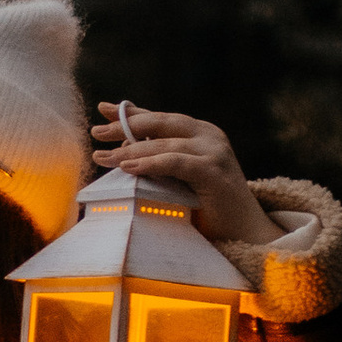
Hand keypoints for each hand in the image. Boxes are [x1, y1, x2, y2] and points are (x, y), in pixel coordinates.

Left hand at [89, 102, 283, 249]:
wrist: (244, 232)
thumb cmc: (207, 207)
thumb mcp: (178, 177)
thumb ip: (159, 159)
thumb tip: (123, 147)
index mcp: (200, 133)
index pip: (160, 118)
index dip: (131, 113)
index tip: (103, 109)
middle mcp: (209, 136)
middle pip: (160, 124)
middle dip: (125, 127)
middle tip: (96, 132)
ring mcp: (215, 151)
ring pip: (164, 144)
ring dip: (131, 150)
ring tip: (104, 158)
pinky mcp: (214, 171)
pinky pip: (176, 162)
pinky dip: (150, 163)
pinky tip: (129, 167)